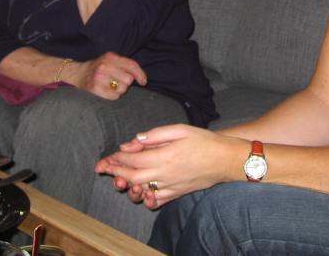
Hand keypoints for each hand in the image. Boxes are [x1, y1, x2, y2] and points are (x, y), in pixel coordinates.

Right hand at [65, 51, 145, 99]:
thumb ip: (124, 65)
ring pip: (122, 89)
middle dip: (126, 82)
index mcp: (110, 57)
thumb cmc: (99, 69)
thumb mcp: (110, 61)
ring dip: (119, 90)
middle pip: (128, 79)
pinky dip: (113, 96)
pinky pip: (114, 97)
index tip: (143, 82)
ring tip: (110, 86)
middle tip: (117, 81)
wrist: (77, 74)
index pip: (131, 65)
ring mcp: (99, 78)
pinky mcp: (95, 89)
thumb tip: (142, 79)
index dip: (140, 74)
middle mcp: (104, 66)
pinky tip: (106, 91)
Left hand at [95, 124, 245, 207]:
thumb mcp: (181, 129)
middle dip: (115, 171)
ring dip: (127, 184)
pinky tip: (141, 190)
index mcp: (165, 156)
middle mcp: (165, 173)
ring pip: (142, 189)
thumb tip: (135, 140)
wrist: (225, 160)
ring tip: (118, 178)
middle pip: (132, 175)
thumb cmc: (204, 141)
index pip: (133, 159)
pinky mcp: (178, 193)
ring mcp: (171, 186)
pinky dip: (145, 197)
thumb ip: (156, 134)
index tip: (108, 155)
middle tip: (102, 167)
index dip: (118, 157)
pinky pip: (157, 200)